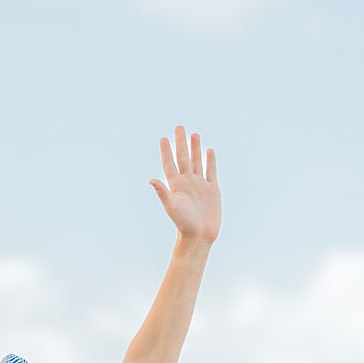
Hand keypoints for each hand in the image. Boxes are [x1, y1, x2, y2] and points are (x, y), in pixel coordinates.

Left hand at [149, 126, 220, 242]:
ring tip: (194, 135)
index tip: (163, 138)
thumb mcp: (172, 206)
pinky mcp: (212, 189)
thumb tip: (151, 180)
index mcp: (176, 185)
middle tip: (179, 127)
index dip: (166, 152)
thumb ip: (162, 192)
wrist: (200, 235)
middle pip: (184, 158)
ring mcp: (200, 185)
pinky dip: (210, 161)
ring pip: (197, 162)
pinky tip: (209, 151)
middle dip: (181, 143)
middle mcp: (187, 182)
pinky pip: (211, 172)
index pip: (170, 164)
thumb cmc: (184, 223)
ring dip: (195, 148)